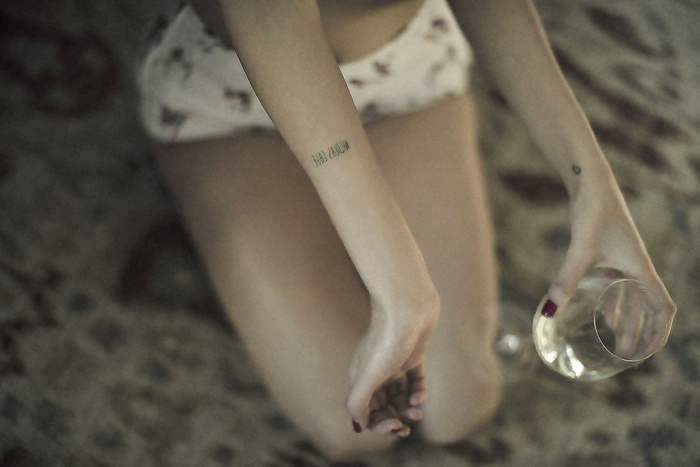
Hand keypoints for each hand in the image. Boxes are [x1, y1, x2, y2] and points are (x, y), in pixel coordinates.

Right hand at [344, 292, 439, 436]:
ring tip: (417, 414)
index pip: (366, 411)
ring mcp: (394, 363)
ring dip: (407, 409)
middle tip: (406, 429)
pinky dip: (418, 392)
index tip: (395, 426)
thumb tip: (360, 425)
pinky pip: (414, 381)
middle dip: (393, 420)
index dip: (379, 425)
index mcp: (360, 377)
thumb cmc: (387, 339)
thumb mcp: (368, 376)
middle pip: (382, 406)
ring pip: (399, 396)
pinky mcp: (413, 355)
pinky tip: (420, 396)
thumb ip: (358, 402)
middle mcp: (375, 372)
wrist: (407, 306)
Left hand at [543, 171, 676, 342]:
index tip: (647, 354)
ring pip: (634, 298)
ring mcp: (625, 260)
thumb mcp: (580, 250)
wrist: (590, 183)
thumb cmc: (593, 212)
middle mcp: (638, 266)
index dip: (659, 333)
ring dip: (630, 321)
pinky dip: (615, 303)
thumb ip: (565, 280)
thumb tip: (548, 313)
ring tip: (620, 344)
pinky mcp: (611, 254)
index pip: (662, 308)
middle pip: (649, 309)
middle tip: (631, 359)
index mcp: (641, 269)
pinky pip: (619, 286)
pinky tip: (604, 316)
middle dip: (644, 335)